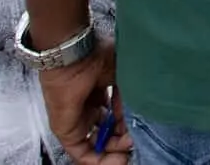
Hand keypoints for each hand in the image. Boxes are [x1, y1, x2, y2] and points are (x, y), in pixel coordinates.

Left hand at [39, 43, 129, 164]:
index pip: (116, 117)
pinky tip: (116, 160)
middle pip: (107, 132)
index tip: (143, 129)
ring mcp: (77, 120)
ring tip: (128, 153)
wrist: (75, 56)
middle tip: (136, 142)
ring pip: (96, 144)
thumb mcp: (123, 78)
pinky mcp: (67, 131)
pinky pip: (82, 153)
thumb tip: (138, 118)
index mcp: (101, 92)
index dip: (130, 125)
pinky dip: (99, 160)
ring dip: (113, 152)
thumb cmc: (97, 57)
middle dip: (124, 140)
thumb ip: (130, 99)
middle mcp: (89, 107)